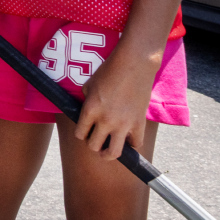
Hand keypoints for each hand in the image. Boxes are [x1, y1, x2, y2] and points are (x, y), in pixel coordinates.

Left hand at [75, 45, 156, 159]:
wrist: (133, 65)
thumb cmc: (108, 71)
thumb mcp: (89, 85)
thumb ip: (86, 102)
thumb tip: (86, 115)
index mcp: (90, 110)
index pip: (80, 134)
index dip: (81, 134)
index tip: (84, 132)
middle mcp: (105, 120)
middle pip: (94, 146)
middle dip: (93, 144)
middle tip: (96, 140)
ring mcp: (123, 124)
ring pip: (114, 153)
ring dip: (108, 154)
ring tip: (107, 152)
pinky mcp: (139, 123)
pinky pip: (136, 144)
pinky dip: (132, 144)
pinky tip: (128, 139)